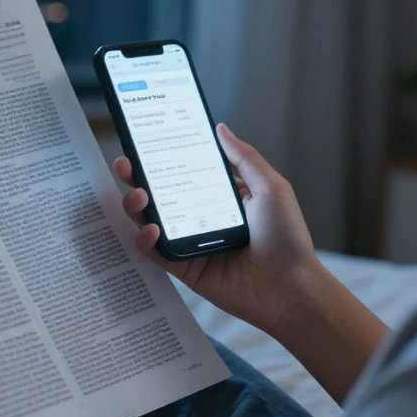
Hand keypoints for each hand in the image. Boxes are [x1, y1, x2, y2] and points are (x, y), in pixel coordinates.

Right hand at [114, 123, 324, 335]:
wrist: (290, 288)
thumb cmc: (287, 238)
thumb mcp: (271, 188)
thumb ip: (244, 157)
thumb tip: (220, 129)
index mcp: (219, 194)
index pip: (184, 170)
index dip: (163, 156)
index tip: (144, 141)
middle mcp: (200, 215)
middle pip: (159, 192)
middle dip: (137, 177)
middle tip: (126, 164)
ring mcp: (189, 241)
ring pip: (149, 220)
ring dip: (136, 205)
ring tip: (139, 196)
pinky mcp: (183, 267)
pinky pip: (155, 251)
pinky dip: (146, 239)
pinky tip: (152, 229)